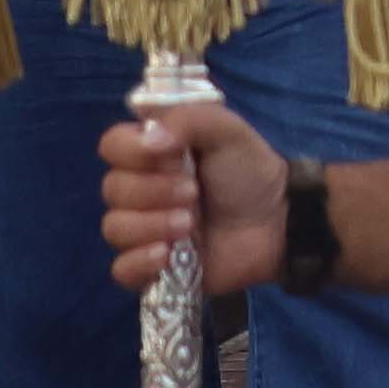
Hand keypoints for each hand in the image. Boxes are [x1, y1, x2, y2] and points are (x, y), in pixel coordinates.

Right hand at [103, 97, 288, 294]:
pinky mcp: (149, 266)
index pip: (112, 145)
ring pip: (115, 228)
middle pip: (113, 188)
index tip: (168, 152)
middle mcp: (139, 190)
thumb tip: (150, 137)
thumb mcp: (230, 131)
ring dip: (152, 225)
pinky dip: (139, 262)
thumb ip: (191, 118)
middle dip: (153, 191)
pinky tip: (166, 256)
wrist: (276, 222)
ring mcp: (142, 229)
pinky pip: (121, 268)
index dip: (131, 150)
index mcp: (152, 153)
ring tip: (190, 224)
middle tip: (193, 192)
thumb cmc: (249, 172)